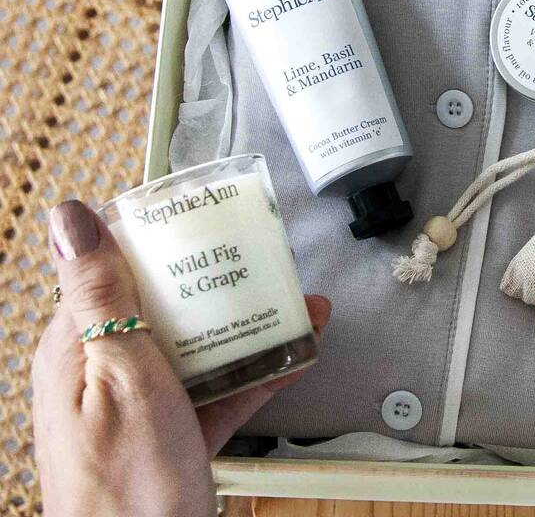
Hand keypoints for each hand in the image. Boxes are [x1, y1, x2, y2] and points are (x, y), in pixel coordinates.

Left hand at [32, 199, 329, 516]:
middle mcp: (105, 369)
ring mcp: (140, 402)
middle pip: (165, 301)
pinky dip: (255, 367)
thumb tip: (71, 217)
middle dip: (217, 275)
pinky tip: (293, 353)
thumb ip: (101, 297)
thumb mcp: (123, 378)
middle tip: (263, 255)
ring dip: (248, 319)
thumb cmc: (125, 492)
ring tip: (295, 302)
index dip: (160, 236)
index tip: (204, 214)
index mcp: (78, 347)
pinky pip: (216, 384)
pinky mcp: (172, 431)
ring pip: (197, 341)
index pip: (114, 267)